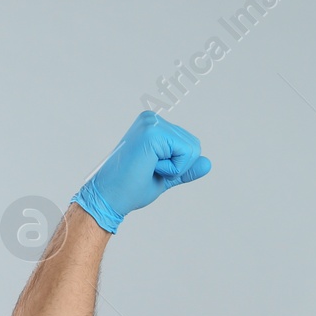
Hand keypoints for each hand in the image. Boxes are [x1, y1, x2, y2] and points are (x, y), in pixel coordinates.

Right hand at [71, 110, 210, 232]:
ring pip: (192, 150)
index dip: (178, 167)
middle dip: (178, 167)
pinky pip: (185, 153)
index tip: (152, 169)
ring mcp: (152, 123)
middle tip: (149, 170)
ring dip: (174, 168)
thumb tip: (207, 163)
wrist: (108, 196)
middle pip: (193, 146)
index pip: (189, 145)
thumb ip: (185, 168)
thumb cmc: (130, 187)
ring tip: (148, 168)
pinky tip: (149, 166)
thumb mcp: (165, 176)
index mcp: (153, 126)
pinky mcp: (153, 132)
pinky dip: (171, 168)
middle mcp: (153, 119)